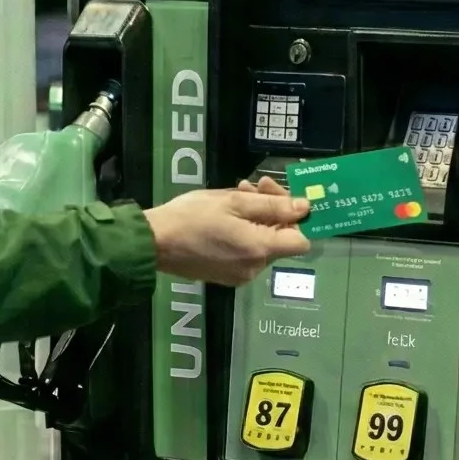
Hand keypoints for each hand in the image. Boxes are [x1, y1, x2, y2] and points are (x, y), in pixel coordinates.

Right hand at [145, 175, 309, 284]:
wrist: (153, 242)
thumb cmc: (192, 217)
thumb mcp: (234, 202)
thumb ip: (273, 205)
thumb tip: (305, 208)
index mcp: (260, 251)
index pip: (301, 240)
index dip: (297, 218)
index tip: (284, 197)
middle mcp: (255, 269)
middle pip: (281, 239)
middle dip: (273, 209)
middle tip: (255, 184)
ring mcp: (239, 275)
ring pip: (263, 242)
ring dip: (257, 216)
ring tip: (239, 192)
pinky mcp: (226, 275)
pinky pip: (247, 251)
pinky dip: (245, 231)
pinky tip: (229, 213)